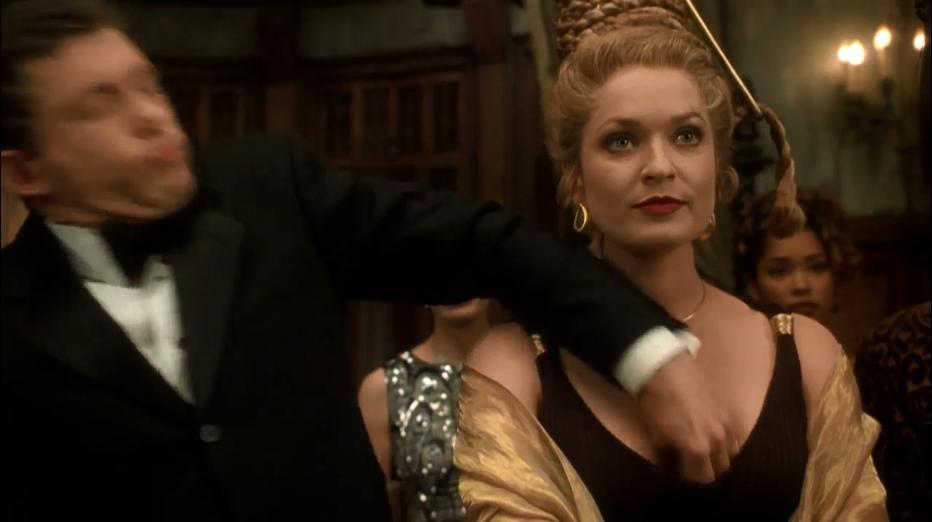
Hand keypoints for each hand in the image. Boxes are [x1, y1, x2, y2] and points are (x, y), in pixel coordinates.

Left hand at [637, 353, 737, 482]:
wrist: (664, 369)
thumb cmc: (656, 403)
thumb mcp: (656, 435)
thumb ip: (668, 455)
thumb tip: (673, 465)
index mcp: (698, 449)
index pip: (703, 477)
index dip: (691, 478)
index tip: (682, 472)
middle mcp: (717, 440)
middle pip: (721, 468)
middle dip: (707, 469)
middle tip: (692, 462)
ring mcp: (726, 424)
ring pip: (732, 452)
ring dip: (719, 455)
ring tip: (704, 449)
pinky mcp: (728, 410)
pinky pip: (734, 434)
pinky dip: (727, 440)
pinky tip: (714, 435)